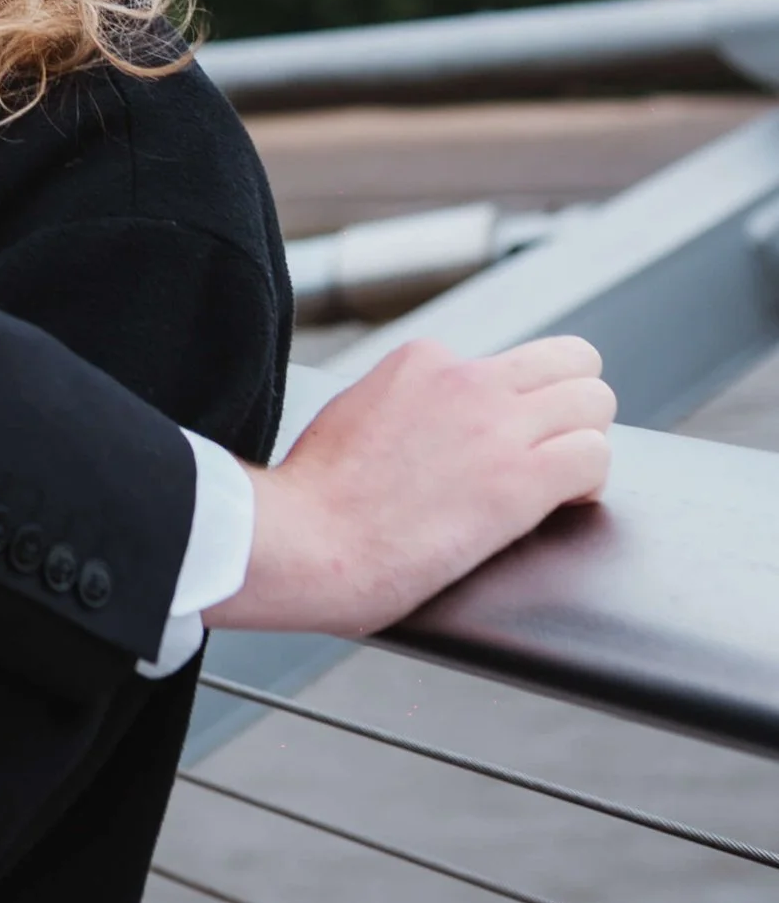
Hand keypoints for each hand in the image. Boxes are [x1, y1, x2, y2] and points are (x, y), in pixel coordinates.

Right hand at [215, 334, 614, 641]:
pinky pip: (595, 457)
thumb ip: (403, 404)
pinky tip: (559, 506)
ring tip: (557, 481)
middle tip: (549, 451)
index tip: (488, 447)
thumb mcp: (355, 412)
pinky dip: (588, 484)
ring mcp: (497, 426)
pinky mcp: (520, 481)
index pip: (506, 364)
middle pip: (573, 361)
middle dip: (571, 405)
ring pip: (596, 400)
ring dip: (584, 441)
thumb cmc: (316, 499)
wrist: (306, 542)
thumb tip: (427, 424)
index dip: (508, 409)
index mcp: (423, 361)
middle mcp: (467, 380)